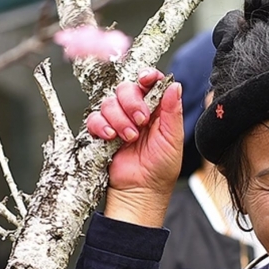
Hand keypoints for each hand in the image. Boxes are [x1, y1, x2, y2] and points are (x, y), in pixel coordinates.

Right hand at [87, 69, 183, 226]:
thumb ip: (173, 111)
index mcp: (155, 110)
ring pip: (109, 102)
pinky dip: (101, 126)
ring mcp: (118, 121)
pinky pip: (94, 118)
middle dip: (132, 103)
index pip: (150, 83)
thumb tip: (175, 85)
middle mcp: (135, 112)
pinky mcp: (102, 132)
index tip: (146, 79)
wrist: (141, 191)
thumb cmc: (160, 169)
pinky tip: (111, 137)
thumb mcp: (173, 138)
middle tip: (141, 121)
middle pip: (126, 88)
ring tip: (129, 138)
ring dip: (119, 119)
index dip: (147, 76)